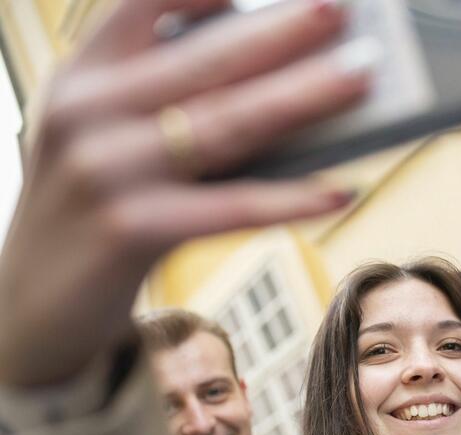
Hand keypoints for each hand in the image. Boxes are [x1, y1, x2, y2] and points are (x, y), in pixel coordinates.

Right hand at [0, 0, 370, 386]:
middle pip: (206, 61)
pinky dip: (291, 198)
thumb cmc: (93, 215)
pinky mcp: (131, 229)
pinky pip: (232, 206)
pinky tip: (338, 190)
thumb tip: (285, 86)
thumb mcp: (110, 143)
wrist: (28, 309)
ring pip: (227, 123)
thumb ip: (173, 108)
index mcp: (83, 75)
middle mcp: (87, 110)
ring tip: (360, 78)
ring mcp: (106, 169)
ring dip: (303, 97)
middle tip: (338, 9)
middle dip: (281, 32)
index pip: (145, 2)